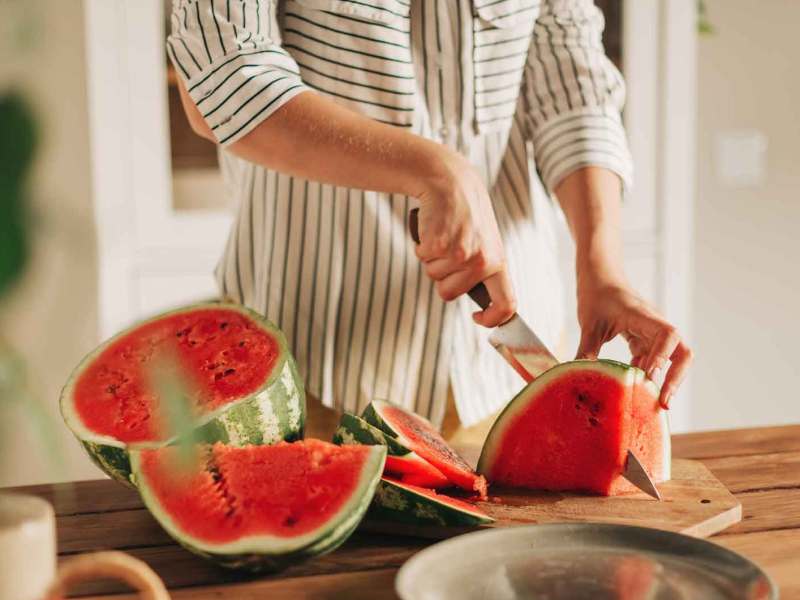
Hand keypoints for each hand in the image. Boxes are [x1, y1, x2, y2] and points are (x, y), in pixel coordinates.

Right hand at [412, 150, 514, 326]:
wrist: (452, 182)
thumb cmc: (467, 216)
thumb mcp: (486, 243)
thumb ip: (484, 271)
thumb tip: (484, 306)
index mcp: (498, 262)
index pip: (507, 304)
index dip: (492, 319)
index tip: (477, 318)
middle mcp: (482, 261)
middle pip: (448, 294)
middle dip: (442, 278)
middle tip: (448, 251)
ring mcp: (460, 253)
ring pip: (433, 277)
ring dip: (432, 259)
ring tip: (443, 236)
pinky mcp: (438, 244)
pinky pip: (422, 258)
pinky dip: (422, 246)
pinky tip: (433, 229)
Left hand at [575, 275, 692, 408]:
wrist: (600, 278)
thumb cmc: (596, 295)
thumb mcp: (588, 324)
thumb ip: (586, 351)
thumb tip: (577, 379)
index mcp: (643, 317)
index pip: (668, 336)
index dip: (663, 357)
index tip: (649, 376)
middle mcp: (654, 326)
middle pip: (681, 353)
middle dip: (676, 378)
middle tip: (663, 402)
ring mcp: (652, 334)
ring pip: (671, 359)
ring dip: (665, 380)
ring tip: (652, 404)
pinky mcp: (644, 339)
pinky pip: (653, 360)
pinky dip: (647, 374)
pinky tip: (635, 389)